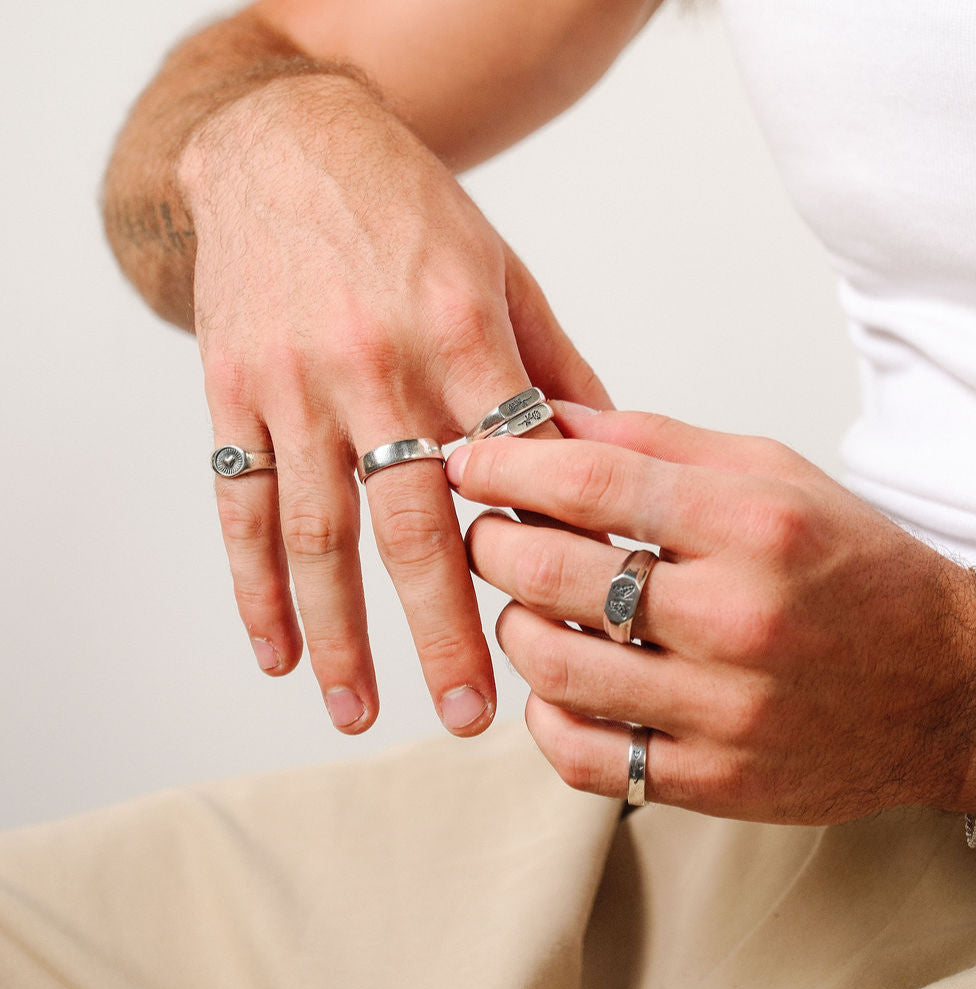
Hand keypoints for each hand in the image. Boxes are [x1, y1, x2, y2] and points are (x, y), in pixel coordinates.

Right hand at [179, 75, 610, 734]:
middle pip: (413, 527)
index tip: (560, 634)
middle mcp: (377, 366)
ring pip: (318, 532)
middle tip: (468, 716)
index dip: (536, 559)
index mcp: (462, 337)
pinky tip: (277, 652)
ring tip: (360, 714)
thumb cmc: (415, 215)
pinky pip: (239, 503)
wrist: (291, 146)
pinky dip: (254, 586)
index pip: (511, 475)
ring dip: (340, 635)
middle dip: (442, 632)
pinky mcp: (234, 389)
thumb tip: (604, 465)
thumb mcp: (505, 276)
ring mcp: (296, 382)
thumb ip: (553, 374)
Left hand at [448, 403, 975, 822]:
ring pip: (552, 665)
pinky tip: (562, 682)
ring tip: (528, 603)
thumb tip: (551, 420)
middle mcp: (738, 618)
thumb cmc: (855, 570)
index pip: (590, 481)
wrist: (947, 687)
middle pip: (551, 572)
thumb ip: (655, 443)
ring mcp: (725, 711)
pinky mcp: (714, 782)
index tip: (468, 461)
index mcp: (752, 525)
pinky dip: (546, 714)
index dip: (505, 464)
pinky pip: (582, 756)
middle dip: (489, 543)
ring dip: (514, 624)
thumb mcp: (771, 475)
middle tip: (487, 532)